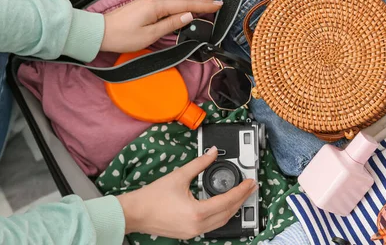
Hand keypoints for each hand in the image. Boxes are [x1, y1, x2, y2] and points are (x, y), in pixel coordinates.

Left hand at [100, 0, 221, 52]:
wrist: (101, 33)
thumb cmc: (122, 36)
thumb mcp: (150, 34)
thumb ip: (171, 24)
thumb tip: (188, 16)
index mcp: (156, 6)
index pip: (186, 4)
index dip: (203, 5)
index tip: (217, 6)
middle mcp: (154, 0)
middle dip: (201, 0)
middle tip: (217, 3)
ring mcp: (149, 0)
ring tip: (206, 2)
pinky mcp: (145, 4)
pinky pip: (168, 0)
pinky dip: (181, 1)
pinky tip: (186, 3)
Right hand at [117, 146, 257, 239]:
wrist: (134, 213)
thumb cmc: (152, 198)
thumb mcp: (179, 176)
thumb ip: (199, 163)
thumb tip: (212, 153)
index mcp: (197, 213)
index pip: (228, 201)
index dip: (241, 191)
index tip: (250, 182)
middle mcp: (198, 226)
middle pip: (229, 213)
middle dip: (242, 199)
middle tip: (250, 187)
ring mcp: (194, 232)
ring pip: (222, 222)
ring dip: (233, 208)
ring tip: (241, 195)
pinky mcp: (189, 233)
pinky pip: (212, 226)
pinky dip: (222, 215)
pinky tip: (224, 206)